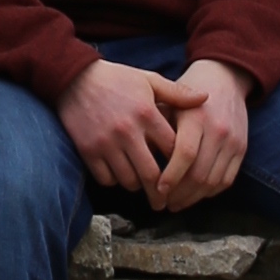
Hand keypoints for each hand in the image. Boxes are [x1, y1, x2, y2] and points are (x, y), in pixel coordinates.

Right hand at [59, 55, 186, 198]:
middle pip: (152, 174)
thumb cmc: (117, 78)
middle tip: (164, 201)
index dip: (180, 164)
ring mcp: (106, 143)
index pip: (172, 150)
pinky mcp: (88, 151)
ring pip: (129, 180)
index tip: (182, 174)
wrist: (74, 77)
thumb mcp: (149, 80)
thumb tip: (205, 98)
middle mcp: (128, 131)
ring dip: (137, 185)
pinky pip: (107, 179)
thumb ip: (177, 93)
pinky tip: (119, 173)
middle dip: (161, 192)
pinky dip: (114, 181)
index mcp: (147, 113)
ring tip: (141, 183)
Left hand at [145, 59, 251, 212]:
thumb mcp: (170, 98)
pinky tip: (195, 194)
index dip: (171, 176)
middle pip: (200, 173)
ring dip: (193, 198)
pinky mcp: (242, 148)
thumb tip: (139, 156)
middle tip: (163, 202)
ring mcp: (232, 140)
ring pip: (213, 181)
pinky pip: (227, 180)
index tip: (157, 189)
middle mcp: (218, 129)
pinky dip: (210, 192)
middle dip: (180, 194)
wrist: (225, 77)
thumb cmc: (189, 89)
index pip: (185, 154)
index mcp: (196, 115)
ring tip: (177, 202)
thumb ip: (158, 125)